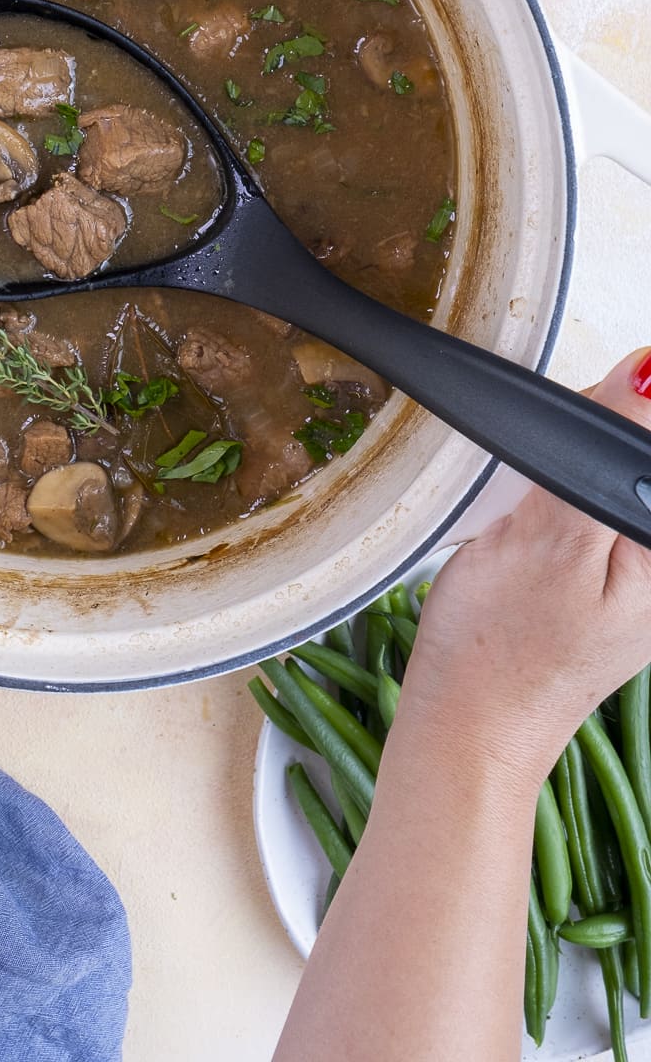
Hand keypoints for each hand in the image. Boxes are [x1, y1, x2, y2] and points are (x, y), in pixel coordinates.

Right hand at [402, 349, 650, 787]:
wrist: (465, 723)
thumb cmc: (502, 653)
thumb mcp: (554, 542)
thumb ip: (601, 457)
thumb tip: (648, 374)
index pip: (649, 433)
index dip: (606, 414)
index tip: (551, 466)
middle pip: (632, 449)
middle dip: (581, 445)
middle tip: (533, 511)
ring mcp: (639, 567)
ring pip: (605, 469)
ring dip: (559, 473)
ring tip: (526, 527)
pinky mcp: (609, 571)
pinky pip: (586, 502)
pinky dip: (549, 500)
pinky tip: (527, 537)